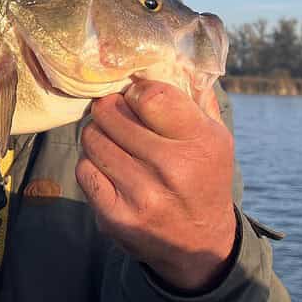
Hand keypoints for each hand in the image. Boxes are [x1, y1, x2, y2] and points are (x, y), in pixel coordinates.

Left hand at [75, 80, 236, 291]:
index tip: (135, 97)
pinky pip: (85, 170)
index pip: (151, 95)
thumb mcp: (216, 138)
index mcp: (202, 142)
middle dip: (108, 108)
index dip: (135, 90)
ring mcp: (142, 195)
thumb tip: (173, 55)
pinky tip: (108, 168)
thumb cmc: (204, 179)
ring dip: (97, 134)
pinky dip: (91, 164)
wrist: (199, 246)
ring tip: (111, 140)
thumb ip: (197, 97)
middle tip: (113, 113)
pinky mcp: (116, 217)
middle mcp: (173, 168)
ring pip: (93, 139)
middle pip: (111, 113)